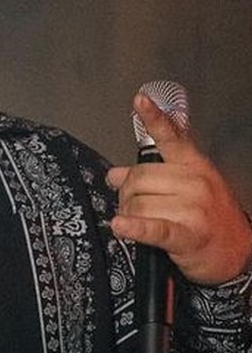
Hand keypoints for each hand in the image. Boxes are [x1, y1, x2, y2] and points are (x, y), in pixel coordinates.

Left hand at [108, 92, 251, 284]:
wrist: (238, 252)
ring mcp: (193, 208)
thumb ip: (151, 177)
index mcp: (195, 166)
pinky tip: (120, 226)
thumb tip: (115, 174)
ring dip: (129, 214)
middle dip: (127, 192)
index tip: (140, 99)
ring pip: (138, 203)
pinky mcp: (187, 234)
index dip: (154, 118)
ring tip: (138, 223)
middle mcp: (195, 182)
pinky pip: (154, 228)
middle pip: (139, 177)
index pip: (172, 138)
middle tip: (132, 205)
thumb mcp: (185, 189)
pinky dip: (135, 228)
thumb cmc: (208, 218)